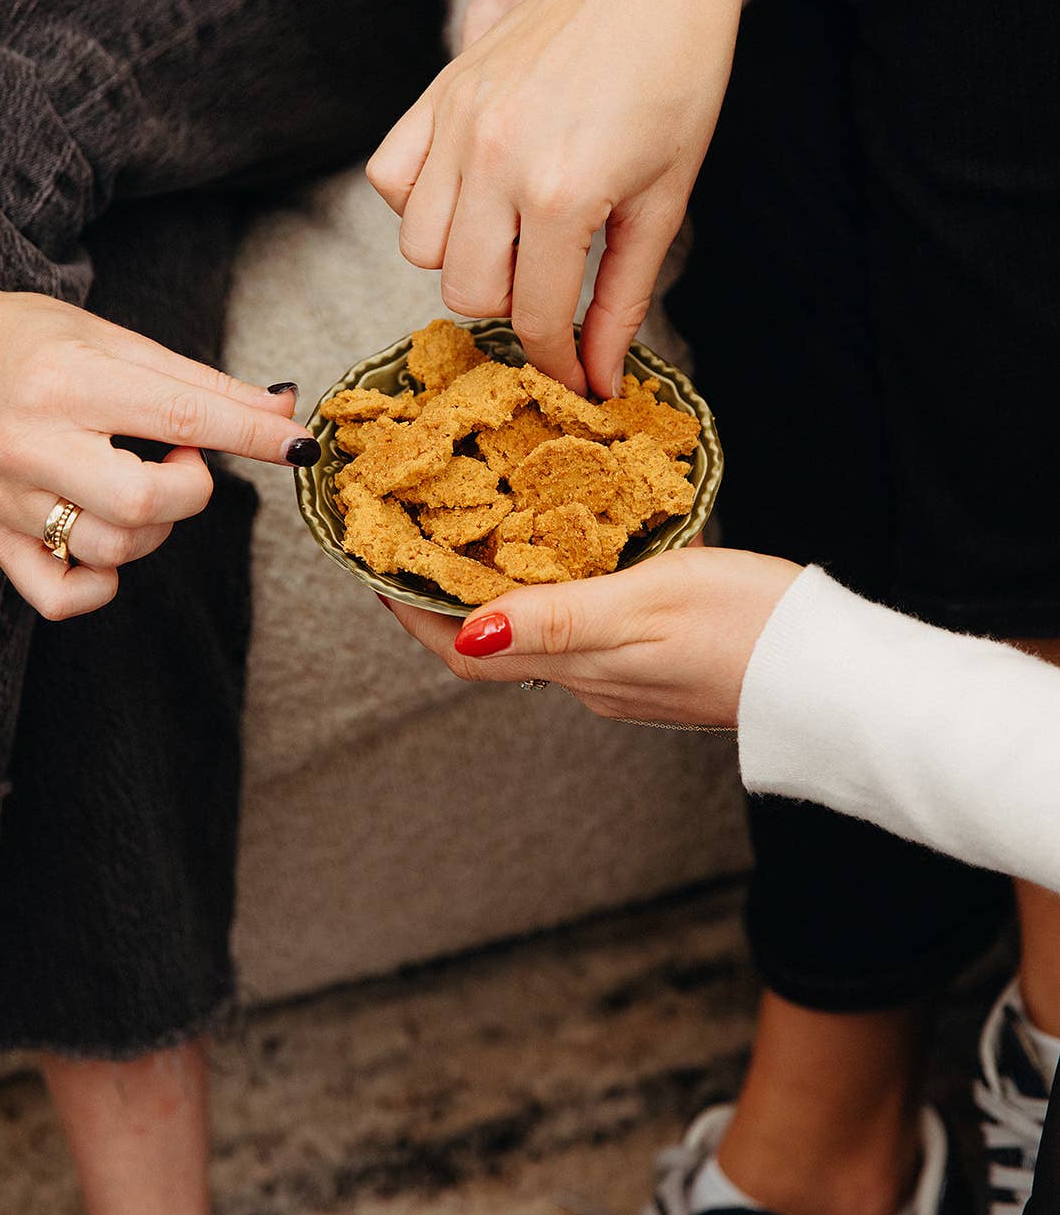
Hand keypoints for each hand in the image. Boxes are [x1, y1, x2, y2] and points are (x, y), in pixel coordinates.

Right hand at [0, 291, 318, 620]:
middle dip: (192, 488)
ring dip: (155, 528)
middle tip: (182, 455)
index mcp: (68, 382)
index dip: (253, 434)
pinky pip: (60, 596)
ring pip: (111, 549)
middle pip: (143, 502)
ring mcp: (7, 499)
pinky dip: (101, 583)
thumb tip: (281, 409)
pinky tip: (108, 538)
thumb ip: (201, 383)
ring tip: (140, 482)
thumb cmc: (34, 341)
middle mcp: (32, 444)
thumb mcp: (116, 342)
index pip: (183, 416)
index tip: (298, 444)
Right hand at [368, 0, 753, 396]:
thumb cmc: (680, 80)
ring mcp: (457, 122)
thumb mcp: (665, 200)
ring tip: (520, 234)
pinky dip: (423, 202)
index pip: (536, 318)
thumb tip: (599, 379)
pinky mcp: (439, 91)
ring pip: (422, 247)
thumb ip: (623, 296)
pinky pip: (392, 180)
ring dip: (467, 259)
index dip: (557, 363)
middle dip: (516, 308)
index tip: (575, 379)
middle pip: (468, 292)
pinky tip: (474, 192)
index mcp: (561, 192)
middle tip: (558, 286)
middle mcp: (494, 158)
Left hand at [383, 546, 800, 727]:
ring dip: (506, 593)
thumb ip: (558, 619)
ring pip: (540, 636)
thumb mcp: (649, 602)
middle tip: (429, 537)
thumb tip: (467, 636)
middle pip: (494, 645)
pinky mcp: (658, 670)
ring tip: (494, 532)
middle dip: (451, 596)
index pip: (465, 650)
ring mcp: (626, 681)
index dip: (414, 613)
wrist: (834, 676)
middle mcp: (592, 681)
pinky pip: (586, 632)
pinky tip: (580, 555)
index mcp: (580, 665)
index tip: (380, 569)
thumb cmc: (750, 628)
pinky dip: (560, 593)